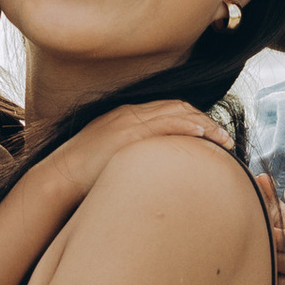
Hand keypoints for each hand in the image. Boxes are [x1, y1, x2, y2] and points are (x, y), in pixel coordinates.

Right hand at [55, 99, 233, 188]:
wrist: (58, 177)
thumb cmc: (84, 175)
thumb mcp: (112, 157)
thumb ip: (134, 155)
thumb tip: (153, 169)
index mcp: (127, 115)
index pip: (169, 108)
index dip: (195, 119)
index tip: (213, 134)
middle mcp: (130, 112)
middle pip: (178, 107)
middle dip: (206, 121)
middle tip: (226, 139)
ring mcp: (128, 121)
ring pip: (176, 113)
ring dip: (204, 125)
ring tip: (223, 140)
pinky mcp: (126, 134)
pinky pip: (163, 124)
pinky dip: (186, 127)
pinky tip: (202, 136)